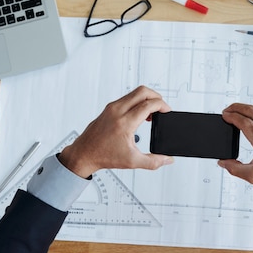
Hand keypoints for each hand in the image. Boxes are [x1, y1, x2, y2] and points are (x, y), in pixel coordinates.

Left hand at [58, 86, 173, 177]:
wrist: (84, 154)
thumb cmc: (103, 156)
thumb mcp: (132, 161)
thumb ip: (153, 161)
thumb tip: (168, 159)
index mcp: (124, 123)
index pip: (148, 104)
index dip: (162, 106)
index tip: (167, 111)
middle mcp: (117, 111)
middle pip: (142, 91)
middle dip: (156, 96)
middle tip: (162, 107)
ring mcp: (112, 107)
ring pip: (134, 92)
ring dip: (146, 98)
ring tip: (151, 113)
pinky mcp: (109, 108)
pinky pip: (127, 97)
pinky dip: (137, 101)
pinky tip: (140, 114)